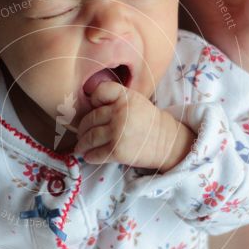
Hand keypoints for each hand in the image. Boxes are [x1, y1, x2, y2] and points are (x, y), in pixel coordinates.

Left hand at [74, 80, 194, 170]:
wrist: (167, 141)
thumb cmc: (147, 121)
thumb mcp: (135, 100)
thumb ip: (115, 100)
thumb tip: (88, 109)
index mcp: (125, 97)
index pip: (100, 91)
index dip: (93, 99)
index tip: (93, 107)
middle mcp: (120, 113)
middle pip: (90, 118)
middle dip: (83, 128)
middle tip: (81, 133)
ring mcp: (118, 132)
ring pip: (90, 137)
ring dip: (82, 144)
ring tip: (81, 146)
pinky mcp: (117, 151)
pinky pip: (96, 154)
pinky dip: (89, 156)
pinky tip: (89, 156)